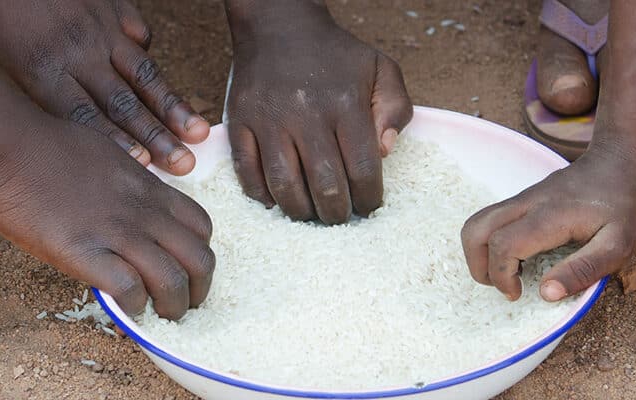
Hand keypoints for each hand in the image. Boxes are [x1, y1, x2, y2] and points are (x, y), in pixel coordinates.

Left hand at [0, 0, 208, 174]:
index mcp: (40, 68)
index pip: (85, 116)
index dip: (118, 143)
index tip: (147, 165)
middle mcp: (77, 51)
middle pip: (123, 102)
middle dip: (158, 136)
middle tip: (186, 164)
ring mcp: (99, 26)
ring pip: (142, 72)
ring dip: (171, 105)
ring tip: (199, 131)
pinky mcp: (110, 3)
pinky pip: (136, 32)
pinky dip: (148, 55)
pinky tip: (163, 82)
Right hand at [0, 119, 213, 319]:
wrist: (8, 146)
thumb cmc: (47, 145)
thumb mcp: (109, 156)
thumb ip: (129, 185)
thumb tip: (127, 206)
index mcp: (150, 188)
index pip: (201, 227)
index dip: (199, 254)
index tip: (186, 269)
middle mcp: (144, 212)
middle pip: (200, 260)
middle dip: (199, 290)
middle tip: (181, 305)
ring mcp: (117, 233)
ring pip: (173, 281)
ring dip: (173, 307)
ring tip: (161, 317)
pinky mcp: (84, 253)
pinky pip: (129, 290)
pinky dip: (134, 307)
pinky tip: (126, 310)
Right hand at [224, 1, 411, 223]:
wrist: (279, 26)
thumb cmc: (335, 55)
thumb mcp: (381, 69)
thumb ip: (396, 109)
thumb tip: (385, 151)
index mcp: (345, 103)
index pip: (362, 169)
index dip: (369, 199)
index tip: (370, 206)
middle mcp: (306, 114)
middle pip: (325, 186)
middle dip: (337, 214)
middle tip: (340, 217)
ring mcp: (268, 120)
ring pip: (284, 186)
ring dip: (301, 212)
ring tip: (312, 214)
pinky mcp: (239, 122)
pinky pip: (247, 172)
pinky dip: (262, 195)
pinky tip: (278, 200)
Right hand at [460, 151, 635, 300]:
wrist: (621, 160)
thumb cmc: (624, 204)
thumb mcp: (619, 245)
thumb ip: (584, 270)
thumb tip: (546, 294)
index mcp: (549, 217)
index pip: (503, 245)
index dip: (501, 276)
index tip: (519, 294)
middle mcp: (528, 203)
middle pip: (475, 230)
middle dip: (478, 266)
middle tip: (504, 286)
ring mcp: (523, 198)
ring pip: (478, 222)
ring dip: (481, 253)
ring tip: (507, 274)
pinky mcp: (524, 198)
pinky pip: (492, 219)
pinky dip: (492, 243)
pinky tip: (521, 257)